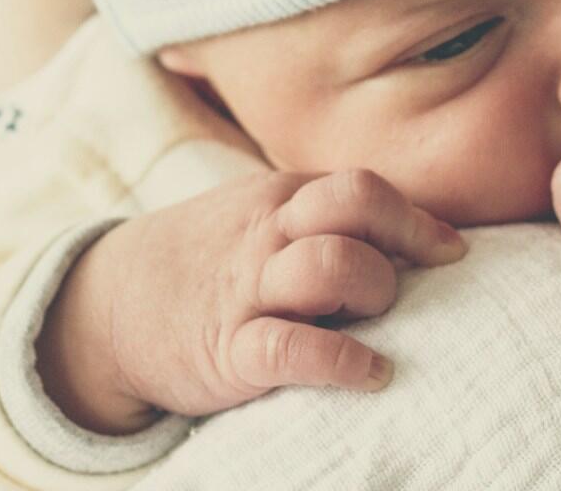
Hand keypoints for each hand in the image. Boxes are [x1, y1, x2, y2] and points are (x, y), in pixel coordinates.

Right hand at [35, 168, 467, 430]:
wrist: (109, 305)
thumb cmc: (213, 261)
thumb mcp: (260, 217)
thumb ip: (325, 216)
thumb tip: (420, 235)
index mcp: (282, 198)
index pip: (364, 188)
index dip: (416, 220)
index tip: (450, 252)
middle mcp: (267, 233)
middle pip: (356, 203)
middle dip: (401, 240)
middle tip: (415, 281)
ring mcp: (246, 289)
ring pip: (330, 264)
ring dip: (373, 290)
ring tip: (379, 322)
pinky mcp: (227, 350)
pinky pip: (290, 349)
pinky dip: (341, 361)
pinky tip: (371, 373)